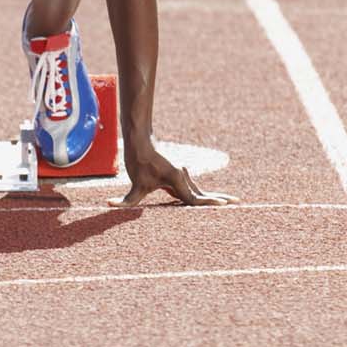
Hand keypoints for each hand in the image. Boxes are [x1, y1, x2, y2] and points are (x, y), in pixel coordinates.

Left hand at [111, 140, 235, 207]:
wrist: (140, 141)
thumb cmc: (138, 162)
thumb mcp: (133, 185)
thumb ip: (126, 201)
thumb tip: (108, 205)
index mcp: (178, 181)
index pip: (195, 199)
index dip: (210, 203)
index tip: (224, 204)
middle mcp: (182, 178)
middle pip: (202, 194)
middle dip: (219, 199)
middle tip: (237, 202)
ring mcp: (180, 176)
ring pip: (197, 190)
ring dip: (211, 196)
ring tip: (228, 201)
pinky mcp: (175, 174)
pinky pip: (190, 187)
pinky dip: (199, 193)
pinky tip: (205, 196)